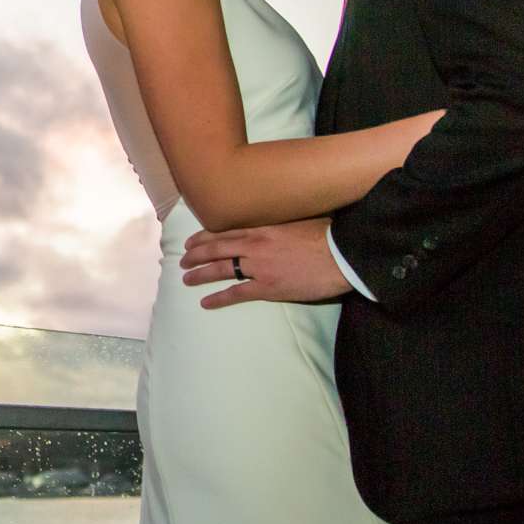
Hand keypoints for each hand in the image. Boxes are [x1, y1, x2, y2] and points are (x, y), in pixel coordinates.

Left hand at [178, 218, 349, 308]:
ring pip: (221, 269)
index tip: (192, 241)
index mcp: (263, 227)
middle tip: (182, 261)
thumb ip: (280, 223)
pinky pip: (236, 294)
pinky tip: (205, 303)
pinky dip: (218, 298)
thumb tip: (274, 224)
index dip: (205, 237)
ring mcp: (259, 267)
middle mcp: (254, 245)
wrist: (341, 254)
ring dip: (200, 274)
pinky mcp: (268, 288)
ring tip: (186, 279)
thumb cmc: (326, 235)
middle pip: (216, 248)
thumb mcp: (298, 220)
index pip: (225, 231)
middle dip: (196, 255)